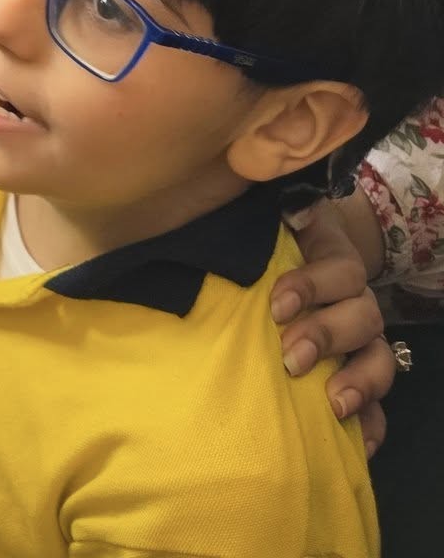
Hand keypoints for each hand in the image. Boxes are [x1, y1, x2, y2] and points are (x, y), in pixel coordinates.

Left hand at [272, 198, 392, 456]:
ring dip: (357, 382)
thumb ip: (276, 215)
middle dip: (326, 337)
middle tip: (290, 357)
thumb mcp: (274, 222)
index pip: (340, 270)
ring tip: (332, 404)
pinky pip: (378, 403)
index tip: (277, 304)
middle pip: (362, 318)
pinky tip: (357, 444)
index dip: (313, 286)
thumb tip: (285, 208)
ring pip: (379, 359)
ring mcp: (362, 339)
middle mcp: (355, 301)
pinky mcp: (358, 373)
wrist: (292, 255)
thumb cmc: (274, 241)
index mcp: (336, 261)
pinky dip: (370, 424)